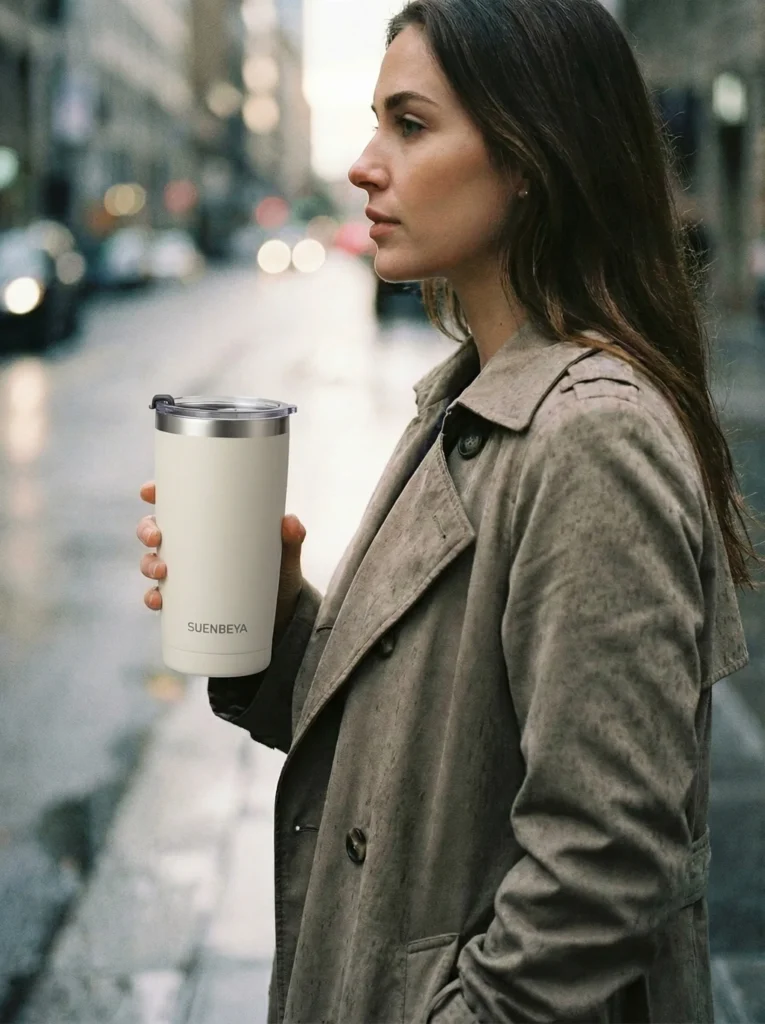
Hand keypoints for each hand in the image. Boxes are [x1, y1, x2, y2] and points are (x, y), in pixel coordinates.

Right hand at [137, 482, 306, 635]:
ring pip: (153, 563)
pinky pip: (160, 598)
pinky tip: (157, 601)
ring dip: (148, 564)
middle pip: (155, 531)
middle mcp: (192, 548)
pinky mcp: (187, 603)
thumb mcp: (284, 555)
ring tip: (162, 572)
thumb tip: (291, 523)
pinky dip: (153, 599)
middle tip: (156, 538)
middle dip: (147, 530)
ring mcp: (187, 575)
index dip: (156, 493)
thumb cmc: (278, 575)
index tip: (149, 491)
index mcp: (210, 526)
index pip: (177, 504)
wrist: (281, 616)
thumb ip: (291, 538)